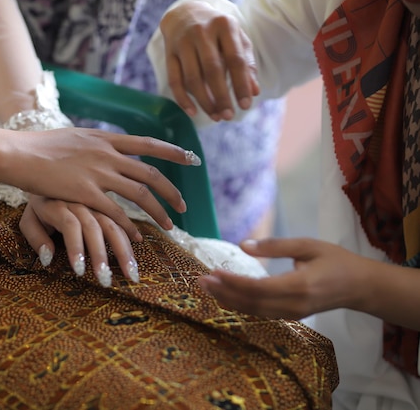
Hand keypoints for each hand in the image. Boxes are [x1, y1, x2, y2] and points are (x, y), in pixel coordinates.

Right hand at [3, 127, 200, 240]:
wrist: (19, 153)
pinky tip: (137, 236)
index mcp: (105, 139)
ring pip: (140, 194)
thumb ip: (96, 144)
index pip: (148, 143)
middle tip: (183, 206)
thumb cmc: (41, 146)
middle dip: (171, 191)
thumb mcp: (75, 137)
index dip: (173, 152)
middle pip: (150, 173)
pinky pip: (116, 211)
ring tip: (170, 226)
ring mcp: (97, 173)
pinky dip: (130, 225)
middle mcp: (106, 154)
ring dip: (159, 212)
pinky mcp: (85, 192)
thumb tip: (109, 146)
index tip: (192, 159)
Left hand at [19, 195, 139, 287]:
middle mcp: (79, 201)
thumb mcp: (29, 218)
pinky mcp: (106, 202)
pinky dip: (129, 231)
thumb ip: (35, 237)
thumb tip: (48, 258)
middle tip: (107, 280)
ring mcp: (95, 201)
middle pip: (93, 227)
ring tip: (130, 272)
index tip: (79, 271)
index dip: (75, 247)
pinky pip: (121, 217)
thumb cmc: (40, 204)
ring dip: (122, 248)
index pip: (70, 225)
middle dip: (101, 255)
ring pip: (111, 223)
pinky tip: (138, 244)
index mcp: (57, 204)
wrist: (52, 171)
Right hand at [159, 0, 258, 120]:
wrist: (185, 13)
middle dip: (221, 97)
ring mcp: (183, 42)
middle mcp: (202, 32)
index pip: (235, 59)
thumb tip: (254, 92)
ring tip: (215, 116)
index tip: (246, 105)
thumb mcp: (236, 39)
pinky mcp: (169, 53)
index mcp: (224, 26)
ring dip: (204, 101)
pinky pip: (174, 80)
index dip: (241, 84)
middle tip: (228, 116)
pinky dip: (183, 99)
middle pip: (212, 70)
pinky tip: (193, 112)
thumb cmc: (217, 31)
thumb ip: (246, 64)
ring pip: (192, 78)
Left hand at [198, 238, 368, 319]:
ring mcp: (292, 314)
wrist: (361, 287)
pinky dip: (240, 305)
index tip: (213, 272)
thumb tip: (243, 245)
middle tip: (200, 280)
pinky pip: (260, 313)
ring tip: (206, 287)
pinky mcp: (291, 316)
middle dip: (223, 292)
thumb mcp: (308, 245)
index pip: (257, 288)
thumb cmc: (336, 261)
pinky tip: (225, 295)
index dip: (233, 282)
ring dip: (228, 300)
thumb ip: (275, 246)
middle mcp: (294, 305)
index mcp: (299, 286)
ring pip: (253, 311)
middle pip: (251, 303)